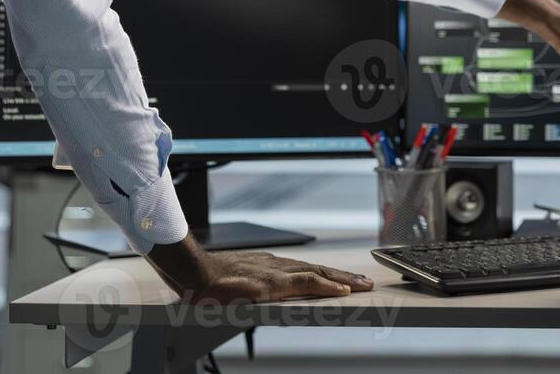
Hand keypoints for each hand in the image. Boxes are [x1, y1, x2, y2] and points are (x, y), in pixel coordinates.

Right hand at [147, 238, 372, 303]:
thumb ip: (251, 286)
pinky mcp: (273, 283)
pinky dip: (325, 286)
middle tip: (366, 282)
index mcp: (270, 267)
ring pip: (317, 274)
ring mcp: (276, 273)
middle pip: (318, 270)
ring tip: (362, 286)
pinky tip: (341, 291)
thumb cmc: (210, 280)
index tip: (347, 280)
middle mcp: (277, 266)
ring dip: (342, 280)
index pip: (307, 270)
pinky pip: (306, 283)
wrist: (193, 273)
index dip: (328, 276)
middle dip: (343, 277)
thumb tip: (258, 293)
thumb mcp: (237, 282)